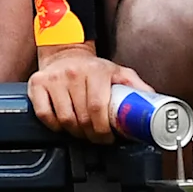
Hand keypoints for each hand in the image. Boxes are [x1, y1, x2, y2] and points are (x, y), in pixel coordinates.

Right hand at [27, 50, 144, 139]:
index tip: (109, 138)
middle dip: (91, 135)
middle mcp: (73, 73)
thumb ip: (137, 87)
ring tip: (83, 133)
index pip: (97, 108)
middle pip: (81, 117)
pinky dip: (54, 125)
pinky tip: (63, 126)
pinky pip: (44, 113)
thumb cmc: (94, 68)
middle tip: (97, 138)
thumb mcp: (118, 73)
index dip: (103, 130)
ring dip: (75, 133)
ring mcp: (54, 78)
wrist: (66, 53)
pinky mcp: (37, 83)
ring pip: (64, 118)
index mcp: (96, 71)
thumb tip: (155, 104)